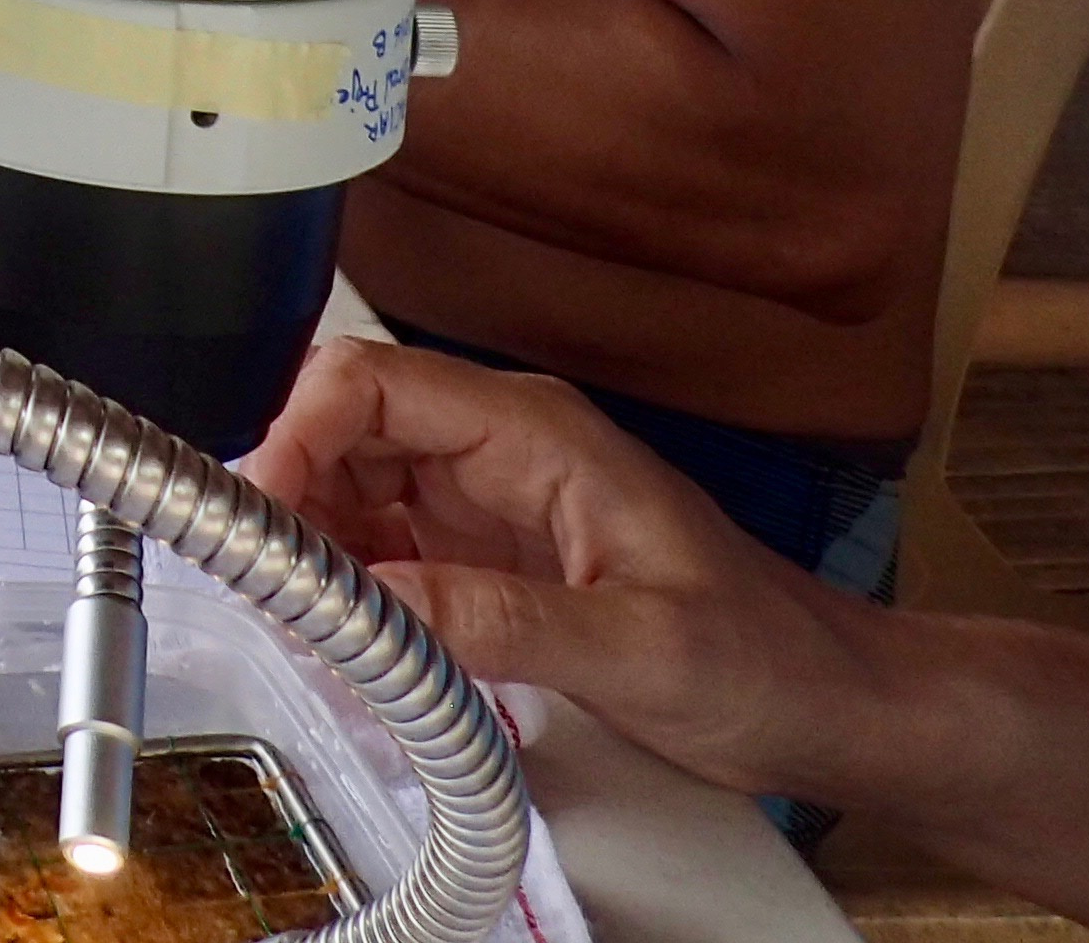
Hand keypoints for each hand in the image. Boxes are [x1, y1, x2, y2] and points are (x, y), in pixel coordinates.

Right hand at [240, 338, 894, 801]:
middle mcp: (502, 449)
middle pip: (347, 428)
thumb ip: (505, 623)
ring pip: (353, 485)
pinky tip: (342, 633)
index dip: (299, 434)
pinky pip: (386, 544)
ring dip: (311, 540)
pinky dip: (347, 580)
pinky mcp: (486, 554)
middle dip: (289, 492)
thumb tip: (378, 605)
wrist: (827, 703)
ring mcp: (490, 499)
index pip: (375, 384)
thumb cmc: (764, 659)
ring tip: (296, 616)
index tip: (261, 516)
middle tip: (265, 582)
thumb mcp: (639, 649)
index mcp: (537, 433)